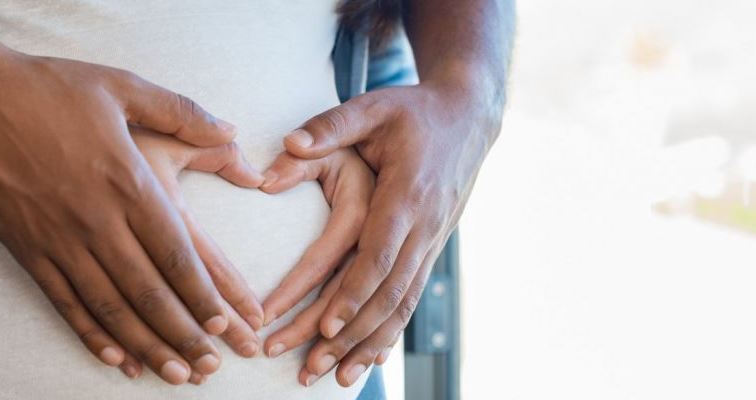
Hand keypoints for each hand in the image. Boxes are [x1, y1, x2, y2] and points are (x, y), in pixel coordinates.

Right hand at [0, 54, 257, 384]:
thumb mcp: (122, 86)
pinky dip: (91, 335)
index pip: (176, 252)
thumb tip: (232, 131)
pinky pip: (63, 303)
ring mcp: (57, 239)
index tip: (226, 323)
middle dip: (184, 334)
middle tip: (210, 367)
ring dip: (145, 345)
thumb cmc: (47, 88)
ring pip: (110, 306)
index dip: (203, 293)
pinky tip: (116, 359)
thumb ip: (182, 112)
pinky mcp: (25, 249)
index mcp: (127, 180)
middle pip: (148, 291)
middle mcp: (95, 219)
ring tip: (175, 374)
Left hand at [279, 83, 500, 385]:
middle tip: (312, 366)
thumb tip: (287, 145)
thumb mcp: (372, 107)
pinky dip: (390, 332)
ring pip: (402, 305)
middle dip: (351, 335)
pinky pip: (411, 299)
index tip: (326, 325)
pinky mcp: (430, 249)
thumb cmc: (412, 111)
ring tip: (335, 378)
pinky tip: (369, 361)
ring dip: (369, 345)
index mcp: (407, 194)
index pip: (379, 254)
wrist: (468, 117)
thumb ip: (330, 126)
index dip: (354, 293)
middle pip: (388, 292)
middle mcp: (424, 225)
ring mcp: (432, 241)